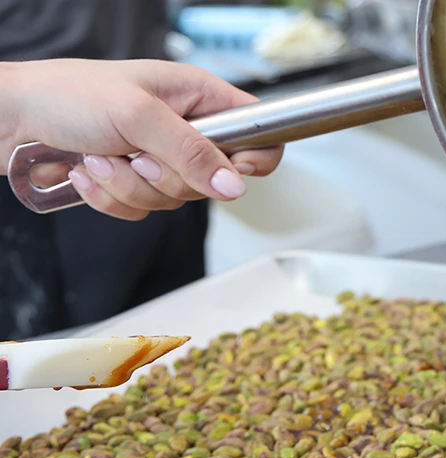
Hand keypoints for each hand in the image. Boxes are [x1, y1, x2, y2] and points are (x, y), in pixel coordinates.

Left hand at [0, 59, 283, 219]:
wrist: (10, 118)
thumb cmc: (67, 95)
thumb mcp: (137, 116)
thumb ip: (191, 151)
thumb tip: (234, 185)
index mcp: (197, 97)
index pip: (259, 130)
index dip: (253, 157)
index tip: (230, 169)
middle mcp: (184, 129)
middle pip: (215, 179)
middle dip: (167, 176)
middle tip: (136, 153)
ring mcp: (159, 159)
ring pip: (175, 200)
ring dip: (130, 186)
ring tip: (101, 156)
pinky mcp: (134, 183)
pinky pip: (143, 212)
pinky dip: (112, 198)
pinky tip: (90, 171)